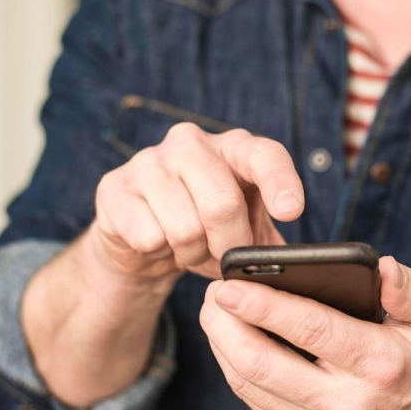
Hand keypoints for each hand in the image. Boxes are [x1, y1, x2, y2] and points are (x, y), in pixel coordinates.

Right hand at [88, 123, 303, 282]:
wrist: (145, 240)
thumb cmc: (208, 230)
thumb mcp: (247, 230)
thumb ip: (271, 241)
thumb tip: (295, 267)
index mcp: (234, 146)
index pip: (264, 154)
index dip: (280, 183)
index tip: (292, 212)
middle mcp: (190, 142)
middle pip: (222, 204)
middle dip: (229, 246)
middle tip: (226, 261)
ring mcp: (148, 161)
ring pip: (184, 227)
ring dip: (193, 255)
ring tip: (192, 251)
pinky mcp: (115, 188)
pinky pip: (149, 236)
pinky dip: (160, 253)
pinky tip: (159, 245)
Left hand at [198, 256, 410, 409]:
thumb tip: (383, 266)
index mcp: (379, 364)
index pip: (309, 329)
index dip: (261, 305)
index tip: (228, 284)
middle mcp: (346, 402)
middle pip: (261, 364)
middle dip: (224, 325)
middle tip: (212, 294)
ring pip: (250, 385)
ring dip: (222, 346)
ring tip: (216, 312)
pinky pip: (256, 402)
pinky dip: (235, 368)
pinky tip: (231, 341)